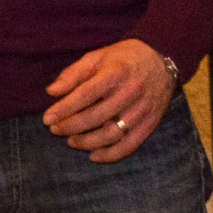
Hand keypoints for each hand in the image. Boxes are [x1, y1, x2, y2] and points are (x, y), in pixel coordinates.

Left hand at [42, 39, 176, 162]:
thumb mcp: (98, 57)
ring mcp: (143, 108)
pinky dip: (111, 155)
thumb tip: (51, 92)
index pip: (86, 94)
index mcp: (117, 72)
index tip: (47, 119)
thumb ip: (74, 74)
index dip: (64, 108)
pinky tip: (94, 155)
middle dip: (71, 126)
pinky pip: (130, 145)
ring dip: (87, 142)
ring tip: (72, 141)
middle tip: (55, 129)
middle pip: (96, 116)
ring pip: (111, 134)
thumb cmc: (125, 58)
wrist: (164, 59)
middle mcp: (132, 91)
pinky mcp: (151, 122)